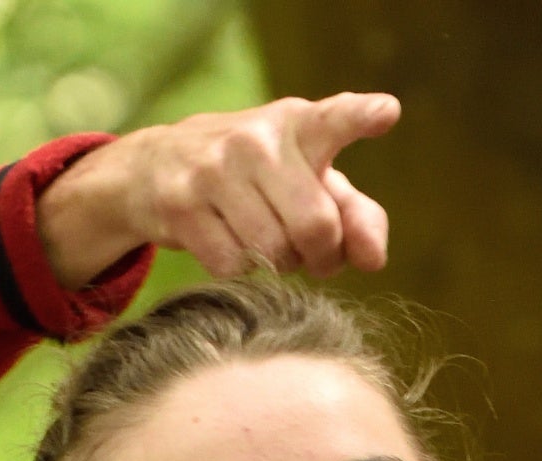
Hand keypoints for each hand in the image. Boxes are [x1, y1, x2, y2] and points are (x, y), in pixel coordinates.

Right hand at [37, 93, 398, 286]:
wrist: (155, 166)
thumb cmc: (254, 176)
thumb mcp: (306, 176)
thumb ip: (353, 212)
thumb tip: (373, 260)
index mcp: (297, 125)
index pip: (333, 120)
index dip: (360, 118)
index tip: (385, 113)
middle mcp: (256, 140)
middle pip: (315, 226)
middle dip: (321, 255)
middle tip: (313, 255)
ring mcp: (213, 170)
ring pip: (272, 252)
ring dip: (277, 264)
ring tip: (265, 242)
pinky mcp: (180, 204)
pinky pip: (232, 265)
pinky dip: (238, 267)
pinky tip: (227, 240)